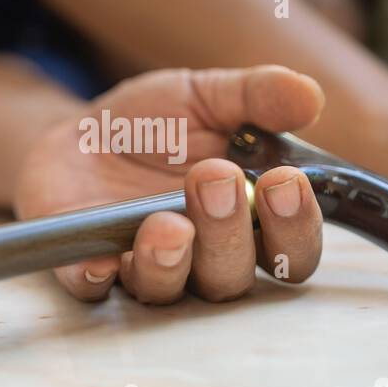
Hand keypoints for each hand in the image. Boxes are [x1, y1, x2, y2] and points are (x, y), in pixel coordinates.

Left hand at [14, 66, 325, 302]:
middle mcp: (204, 259)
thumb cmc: (157, 126)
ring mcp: (145, 268)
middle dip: (229, 232)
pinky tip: (101, 261)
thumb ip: (257, 97)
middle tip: (216, 179)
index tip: (285, 181)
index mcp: (249, 222)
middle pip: (233, 277)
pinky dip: (96, 276)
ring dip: (171, 259)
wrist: (78, 134)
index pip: (292, 249)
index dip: (296, 227)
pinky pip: (94, 289)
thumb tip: (309, 97)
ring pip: (170, 289)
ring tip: (168, 223)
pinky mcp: (87, 268)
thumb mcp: (208, 96)